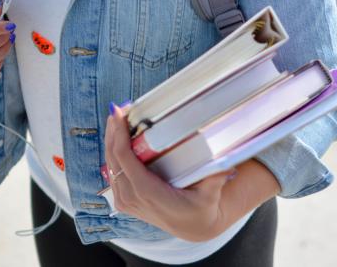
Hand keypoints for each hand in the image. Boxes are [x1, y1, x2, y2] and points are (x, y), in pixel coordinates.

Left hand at [104, 103, 235, 241]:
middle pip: (113, 159)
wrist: (193, 227)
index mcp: (148, 193)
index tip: (119, 114)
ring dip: (111, 140)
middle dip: (113, 132)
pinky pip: (113, 173)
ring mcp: (126, 201)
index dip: (119, 135)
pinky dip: (113, 153)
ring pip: (109, 165)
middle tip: (118, 109)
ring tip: (117, 118)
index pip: (124, 160)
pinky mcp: (124, 201)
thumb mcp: (211, 194)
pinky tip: (117, 138)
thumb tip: (226, 162)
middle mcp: (132, 198)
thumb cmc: (201, 208)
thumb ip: (216, 178)